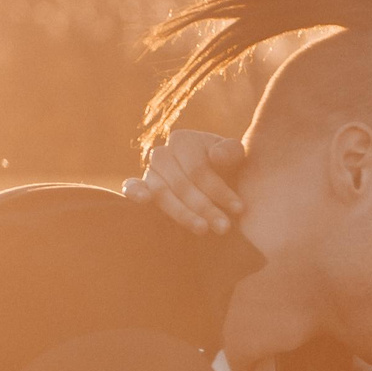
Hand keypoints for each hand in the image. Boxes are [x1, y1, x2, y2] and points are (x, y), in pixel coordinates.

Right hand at [123, 129, 245, 233]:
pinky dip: (135, 192)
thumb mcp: (235, 157)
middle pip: (182, 184)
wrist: (215, 178)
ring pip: (162, 193)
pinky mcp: (140, 187)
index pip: (199, 169)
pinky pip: (132, 187)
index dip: (219, 190)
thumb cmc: (227, 167)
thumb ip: (231, 152)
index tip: (239, 209)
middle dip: (205, 207)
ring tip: (202, 229)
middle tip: (224, 227)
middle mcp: (162, 153)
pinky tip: (144, 201)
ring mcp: (149, 171)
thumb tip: (215, 156)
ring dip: (182, 213)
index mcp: (183, 140)